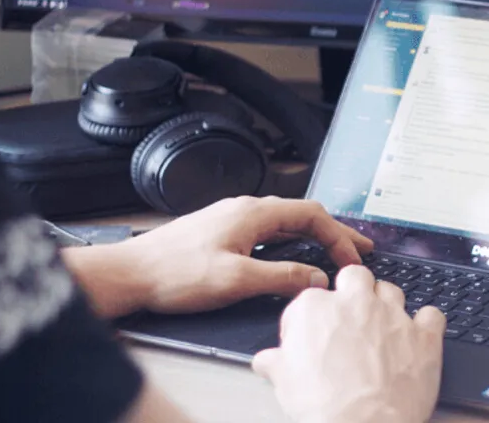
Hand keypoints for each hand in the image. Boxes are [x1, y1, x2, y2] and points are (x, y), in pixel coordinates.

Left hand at [64, 196, 372, 317]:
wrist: (128, 274)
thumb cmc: (173, 273)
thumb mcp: (236, 279)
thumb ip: (282, 277)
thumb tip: (317, 279)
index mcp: (253, 212)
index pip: (312, 215)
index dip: (339, 236)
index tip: (352, 260)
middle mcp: (245, 210)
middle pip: (302, 216)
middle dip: (334, 233)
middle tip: (360, 249)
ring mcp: (232, 220)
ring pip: (285, 224)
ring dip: (313, 238)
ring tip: (335, 252)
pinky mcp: (221, 234)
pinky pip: (269, 232)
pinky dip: (292, 243)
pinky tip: (293, 257)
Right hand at [252, 265, 446, 422]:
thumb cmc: (321, 407)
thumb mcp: (284, 383)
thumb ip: (276, 362)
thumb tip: (267, 360)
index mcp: (316, 308)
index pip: (311, 298)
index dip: (313, 319)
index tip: (314, 337)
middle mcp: (356, 303)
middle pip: (355, 277)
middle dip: (354, 290)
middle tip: (351, 317)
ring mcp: (392, 316)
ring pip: (392, 290)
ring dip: (388, 304)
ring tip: (382, 328)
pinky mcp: (423, 335)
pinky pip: (432, 315)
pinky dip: (428, 323)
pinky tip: (419, 336)